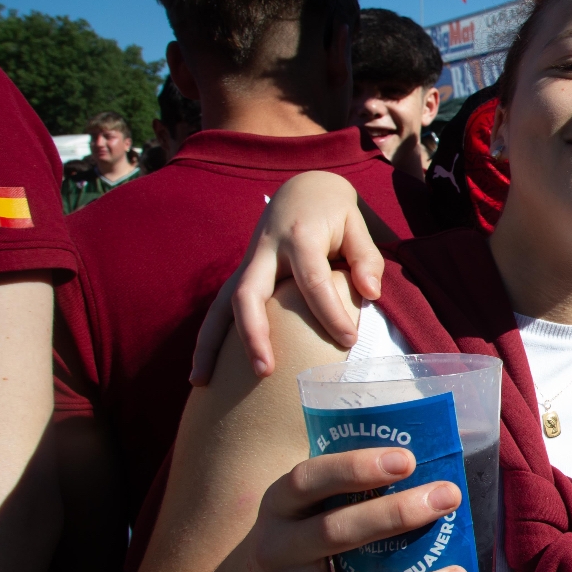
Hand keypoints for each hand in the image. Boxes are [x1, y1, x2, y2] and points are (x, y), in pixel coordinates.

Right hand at [190, 171, 382, 385]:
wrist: (303, 190)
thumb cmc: (335, 214)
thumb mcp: (357, 225)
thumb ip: (366, 258)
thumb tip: (371, 294)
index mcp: (299, 237)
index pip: (312, 281)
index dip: (330, 313)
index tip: (349, 341)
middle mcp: (265, 252)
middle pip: (249, 295)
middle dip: (254, 334)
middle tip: (266, 372)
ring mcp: (247, 264)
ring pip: (221, 305)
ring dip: (209, 344)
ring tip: (202, 382)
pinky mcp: (240, 276)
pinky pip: (219, 309)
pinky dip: (207, 339)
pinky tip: (201, 373)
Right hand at [245, 448, 469, 571]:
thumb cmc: (309, 525)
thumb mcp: (312, 497)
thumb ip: (356, 477)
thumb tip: (444, 448)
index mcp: (278, 505)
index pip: (308, 481)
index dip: (354, 468)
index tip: (407, 459)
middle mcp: (275, 552)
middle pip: (335, 534)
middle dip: (396, 515)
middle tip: (449, 496)